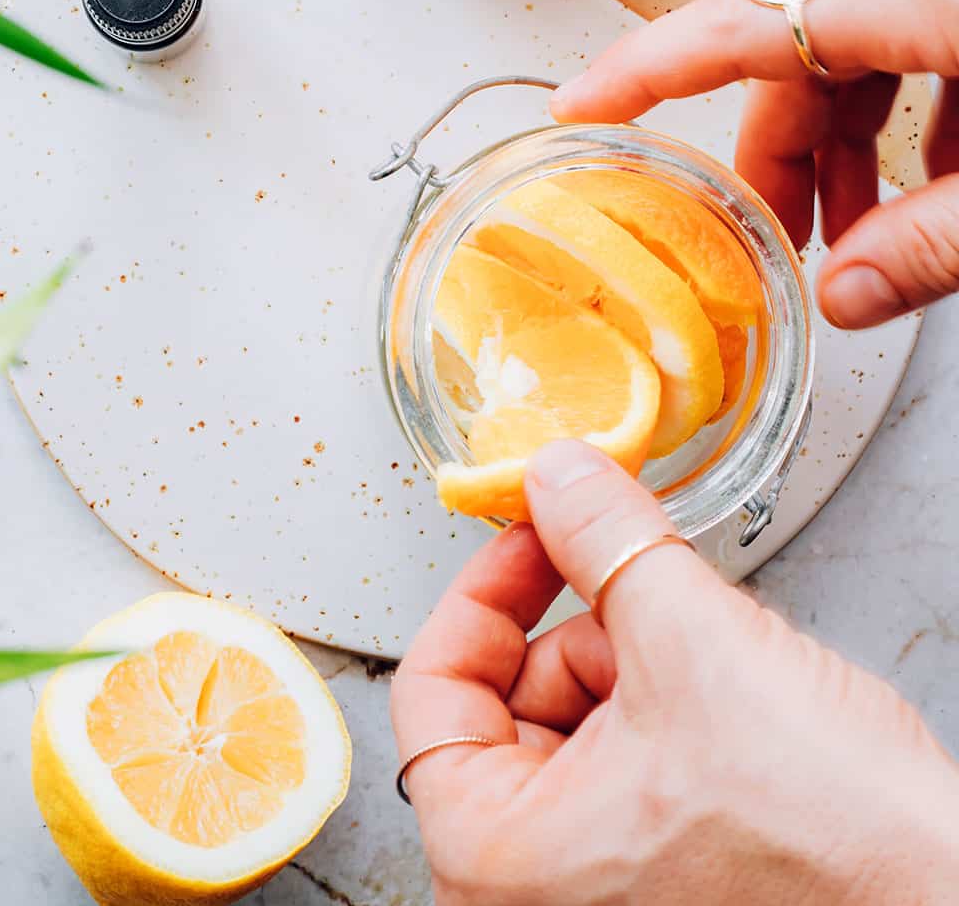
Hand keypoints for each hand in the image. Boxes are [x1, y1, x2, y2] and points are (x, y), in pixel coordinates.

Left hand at [392, 442, 958, 904]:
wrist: (945, 898)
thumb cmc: (830, 841)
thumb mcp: (694, 643)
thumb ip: (605, 541)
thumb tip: (556, 474)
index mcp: (500, 860)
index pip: (430, 690)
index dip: (482, 589)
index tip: (532, 535)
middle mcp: (532, 893)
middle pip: (505, 701)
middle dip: (580, 626)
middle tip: (638, 583)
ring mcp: (596, 888)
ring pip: (571, 722)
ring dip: (634, 660)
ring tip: (711, 663)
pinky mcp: (656, 874)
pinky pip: (623, 759)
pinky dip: (665, 703)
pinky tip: (730, 701)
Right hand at [551, 0, 958, 328]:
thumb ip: (932, 244)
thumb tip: (844, 298)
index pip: (746, 22)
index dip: (647, 68)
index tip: (580, 103)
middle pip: (800, 51)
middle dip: (776, 153)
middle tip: (760, 236)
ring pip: (860, 52)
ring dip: (845, 145)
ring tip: (859, 231)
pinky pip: (919, 45)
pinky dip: (908, 121)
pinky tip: (933, 189)